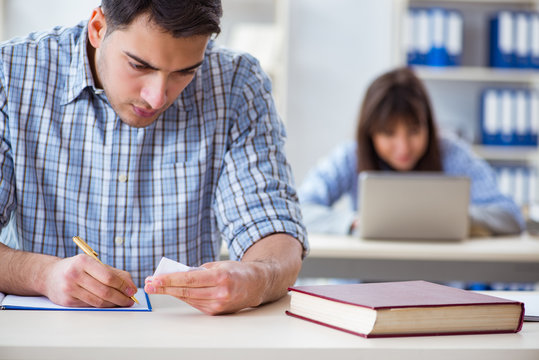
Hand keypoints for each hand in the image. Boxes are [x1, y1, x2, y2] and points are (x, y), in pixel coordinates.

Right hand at [43, 254, 137, 307]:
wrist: (49, 275)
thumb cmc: (76, 268)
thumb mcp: (94, 263)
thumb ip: (114, 273)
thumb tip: (131, 286)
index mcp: (83, 261)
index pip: (108, 277)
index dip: (123, 286)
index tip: (132, 291)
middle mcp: (74, 274)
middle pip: (104, 291)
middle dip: (121, 297)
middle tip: (130, 300)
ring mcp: (69, 289)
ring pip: (98, 301)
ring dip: (114, 304)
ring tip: (123, 303)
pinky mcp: (66, 301)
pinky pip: (89, 306)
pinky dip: (102, 306)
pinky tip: (110, 304)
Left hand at [144, 260, 267, 314]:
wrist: (256, 285)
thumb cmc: (237, 271)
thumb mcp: (218, 264)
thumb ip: (198, 270)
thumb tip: (177, 275)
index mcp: (220, 277)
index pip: (189, 280)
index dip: (169, 280)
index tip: (155, 280)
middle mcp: (220, 293)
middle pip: (185, 291)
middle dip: (165, 288)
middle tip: (149, 285)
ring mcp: (218, 304)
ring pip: (188, 299)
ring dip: (171, 293)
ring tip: (157, 287)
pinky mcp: (216, 311)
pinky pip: (195, 303)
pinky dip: (185, 297)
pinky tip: (175, 291)